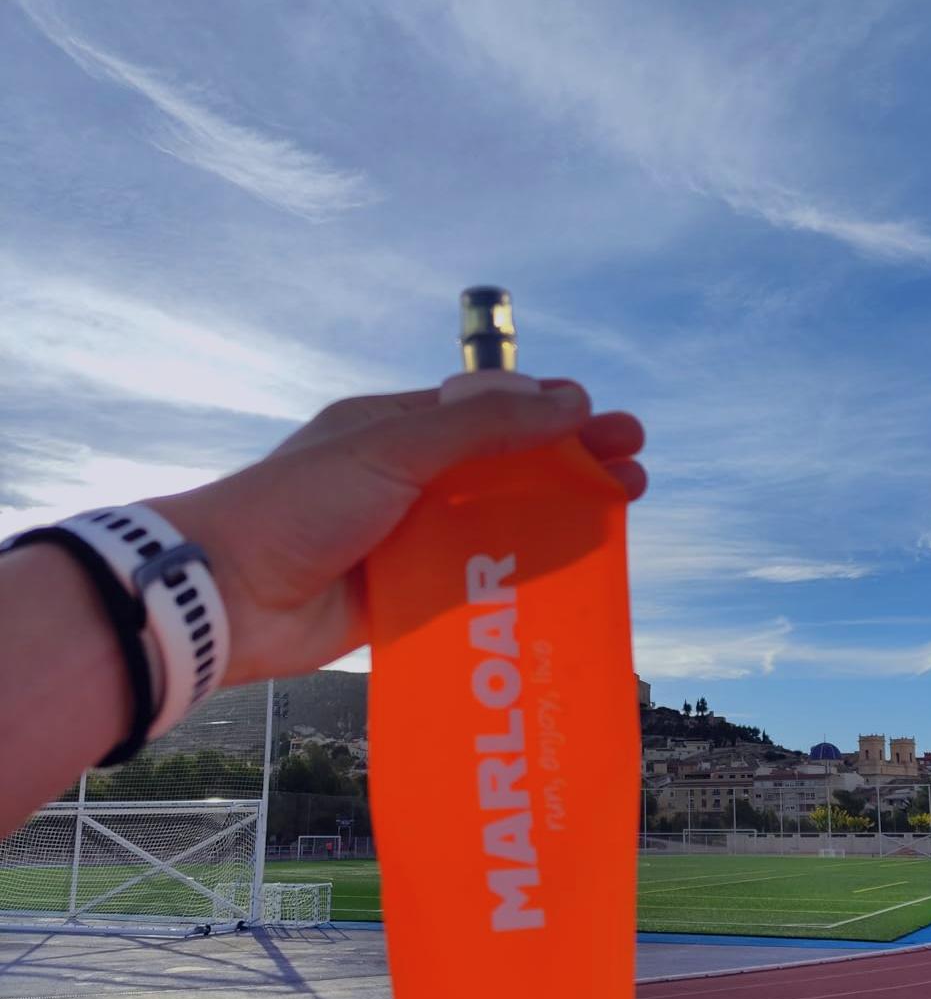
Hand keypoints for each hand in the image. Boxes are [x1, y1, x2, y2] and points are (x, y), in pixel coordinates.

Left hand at [148, 381, 645, 684]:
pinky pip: (477, 580)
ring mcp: (407, 540)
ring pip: (499, 524)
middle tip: (635, 474)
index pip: (493, 411)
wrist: (226, 596)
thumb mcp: (395, 448)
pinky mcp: (405, 596)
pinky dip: (521, 576)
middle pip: (508, 467)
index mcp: (398, 427)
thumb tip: (568, 402)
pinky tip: (568, 580)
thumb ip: (482, 429)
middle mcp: (407, 479)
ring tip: (617, 521)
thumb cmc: (299, 506)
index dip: (556, 415)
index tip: (612, 424)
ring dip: (559, 520)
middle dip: (573, 466)